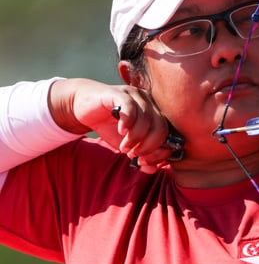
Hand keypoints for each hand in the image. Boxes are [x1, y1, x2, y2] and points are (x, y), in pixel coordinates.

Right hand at [49, 78, 175, 169]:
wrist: (85, 108)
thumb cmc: (111, 126)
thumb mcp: (127, 145)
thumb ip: (140, 156)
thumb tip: (152, 169)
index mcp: (157, 115)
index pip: (168, 135)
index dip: (158, 152)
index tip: (143, 161)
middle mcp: (151, 103)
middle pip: (161, 127)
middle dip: (148, 147)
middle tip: (133, 154)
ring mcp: (136, 96)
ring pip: (146, 119)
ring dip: (135, 138)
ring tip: (124, 146)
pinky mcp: (120, 93)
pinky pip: (130, 107)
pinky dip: (128, 123)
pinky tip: (121, 132)